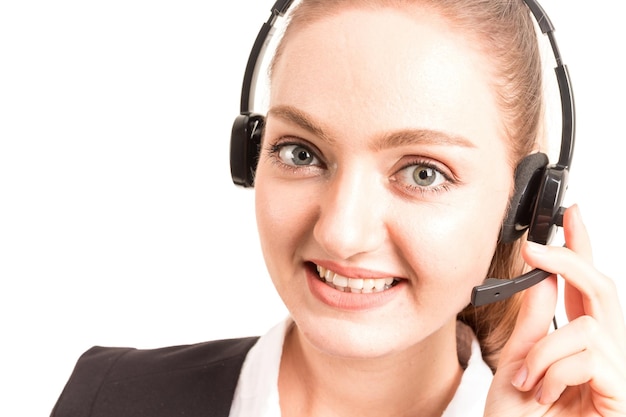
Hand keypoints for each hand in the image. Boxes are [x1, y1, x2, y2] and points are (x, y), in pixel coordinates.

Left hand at [485, 205, 625, 415]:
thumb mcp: (516, 363)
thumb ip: (533, 323)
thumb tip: (542, 277)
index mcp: (576, 346)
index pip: (585, 289)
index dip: (583, 249)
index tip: (571, 215)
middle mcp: (602, 356)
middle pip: (603, 290)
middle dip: (571, 260)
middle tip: (534, 247)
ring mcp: (615, 377)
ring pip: (589, 326)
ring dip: (545, 350)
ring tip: (529, 381)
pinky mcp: (621, 396)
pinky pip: (590, 357)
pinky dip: (555, 369)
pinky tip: (544, 393)